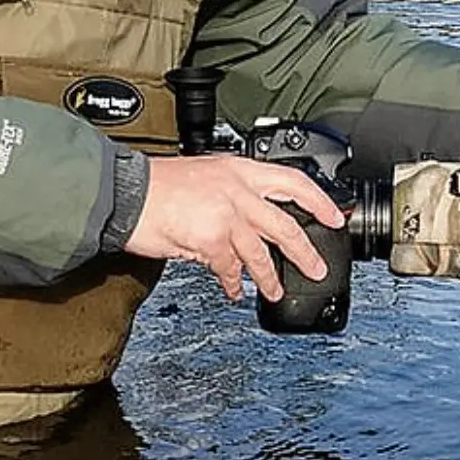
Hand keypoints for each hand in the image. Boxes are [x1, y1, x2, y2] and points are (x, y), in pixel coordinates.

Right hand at [125, 155, 345, 302]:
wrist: (126, 192)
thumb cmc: (156, 185)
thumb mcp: (204, 176)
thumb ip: (230, 197)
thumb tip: (245, 225)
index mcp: (239, 169)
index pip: (292, 180)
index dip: (318, 200)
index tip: (334, 215)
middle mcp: (237, 189)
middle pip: (284, 223)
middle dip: (304, 250)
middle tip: (316, 267)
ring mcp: (227, 214)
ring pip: (261, 252)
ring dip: (269, 276)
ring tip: (275, 290)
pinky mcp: (212, 238)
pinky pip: (229, 268)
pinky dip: (232, 282)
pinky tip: (233, 289)